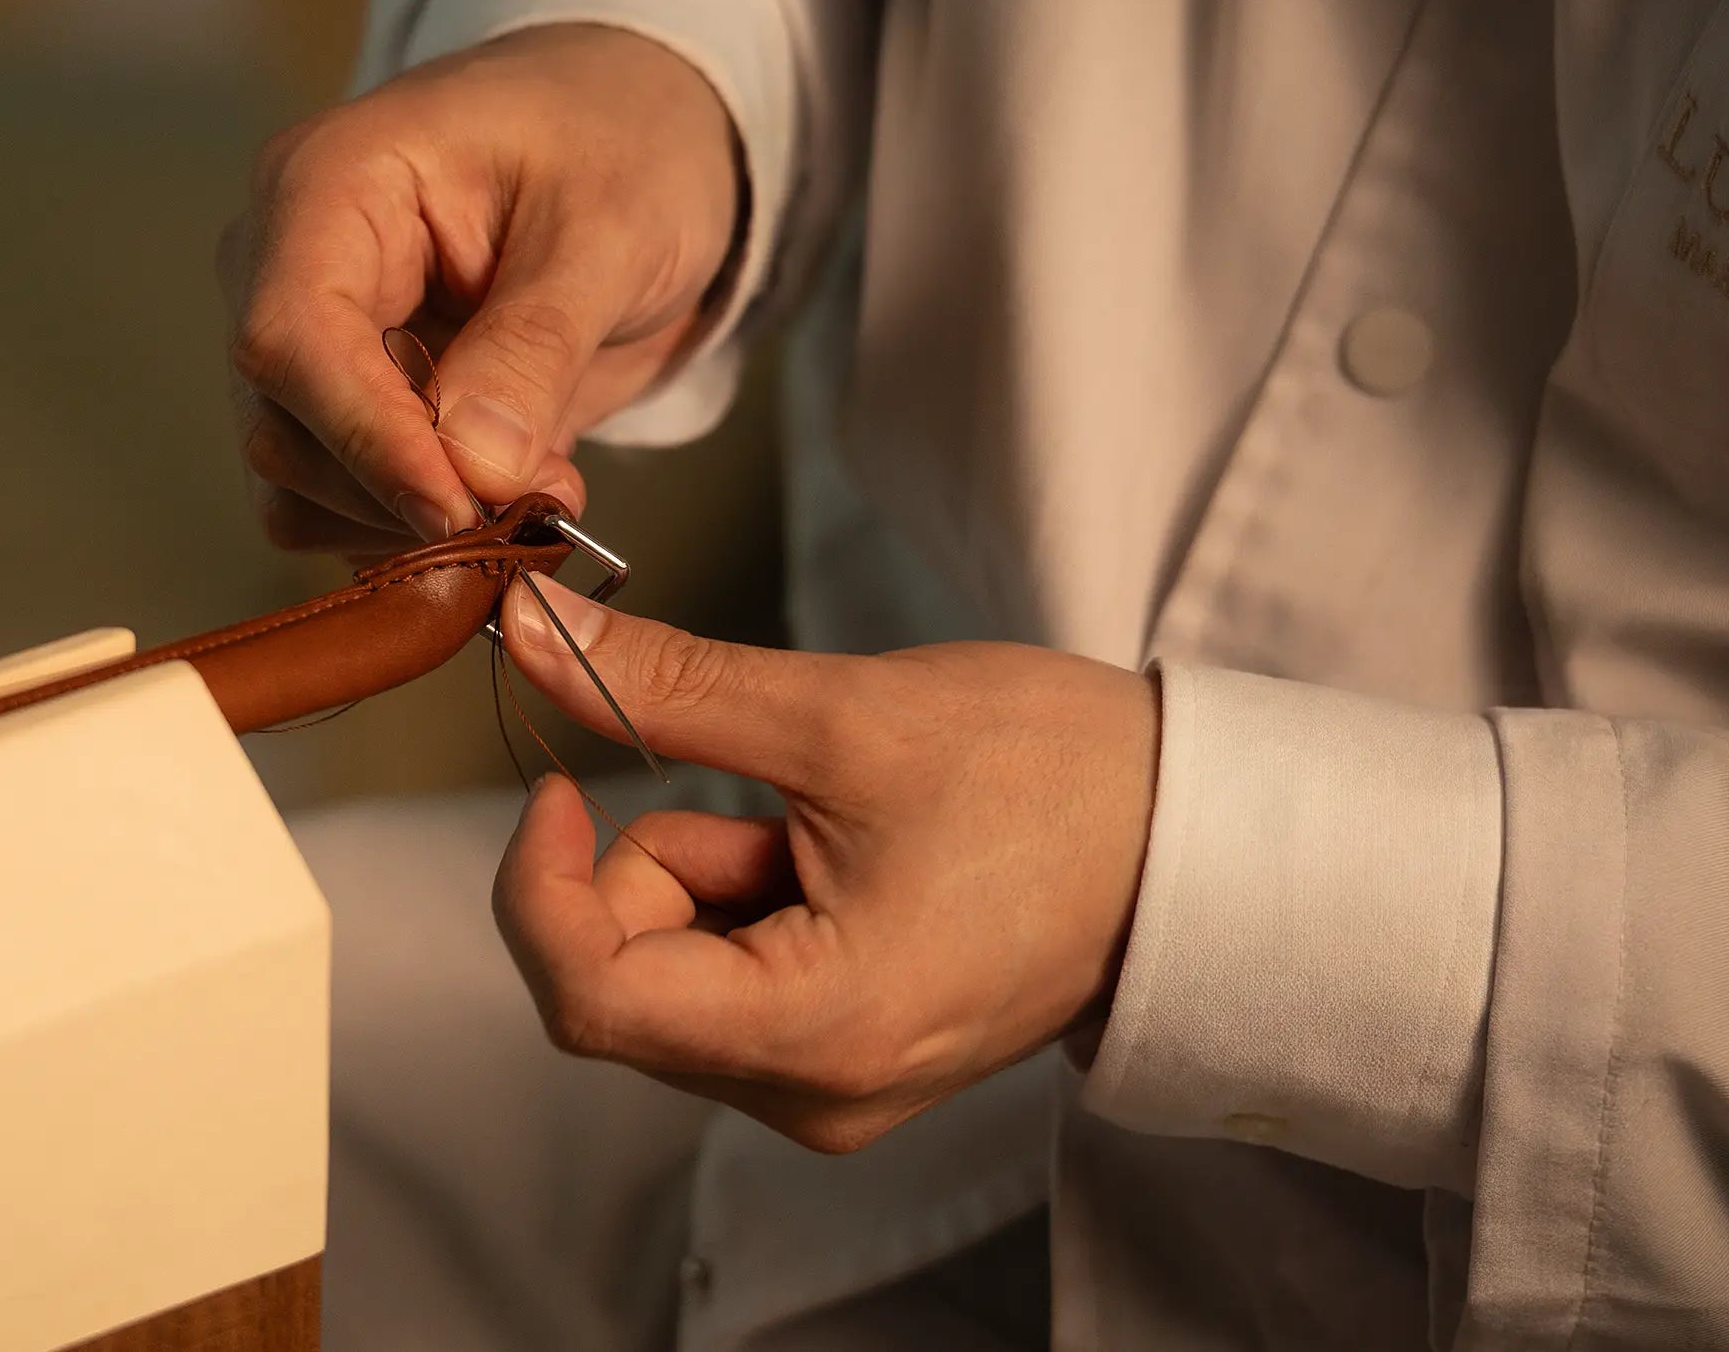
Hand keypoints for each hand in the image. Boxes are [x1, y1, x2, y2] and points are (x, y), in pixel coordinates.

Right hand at [216, 24, 740, 554]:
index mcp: (329, 184)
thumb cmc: (619, 140)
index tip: (460, 505)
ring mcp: (308, 340)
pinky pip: (335, 504)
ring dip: (412, 524)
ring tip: (539, 490)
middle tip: (539, 504)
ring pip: (296, 484)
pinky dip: (412, 531)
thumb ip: (537, 346)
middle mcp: (286, 264)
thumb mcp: (611, 228)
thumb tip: (475, 469)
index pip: (291, 337)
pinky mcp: (342, 401)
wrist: (636, 136)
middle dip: (405, 490)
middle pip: (283, 426)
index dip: (365, 438)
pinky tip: (503, 497)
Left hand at [492, 577, 1159, 1152]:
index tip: (559, 786)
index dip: (539, 884)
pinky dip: (744, 904)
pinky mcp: (848, 1062)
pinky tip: (839, 861)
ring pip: (668, 980)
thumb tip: (536, 634)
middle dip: (650, 868)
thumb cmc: (1056, 777)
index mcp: (817, 1034)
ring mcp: (832, 1089)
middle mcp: (815, 1095)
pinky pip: (726, 986)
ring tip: (829, 828)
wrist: (1193, 835)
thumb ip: (667, 685)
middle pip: (621, 987)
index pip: (588, 999)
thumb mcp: (842, 714)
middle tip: (762, 795)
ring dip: (706, 880)